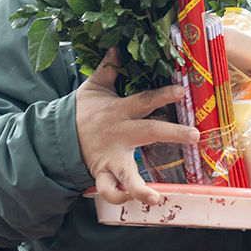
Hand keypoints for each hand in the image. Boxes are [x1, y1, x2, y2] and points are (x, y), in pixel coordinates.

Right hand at [75, 50, 196, 206]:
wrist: (56, 134)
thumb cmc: (80, 111)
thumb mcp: (93, 87)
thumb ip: (108, 69)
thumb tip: (117, 48)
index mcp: (119, 111)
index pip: (145, 100)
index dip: (163, 95)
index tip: (182, 91)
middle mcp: (118, 134)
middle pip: (148, 132)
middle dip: (172, 133)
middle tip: (195, 136)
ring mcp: (110, 156)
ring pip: (125, 173)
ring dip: (140, 187)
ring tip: (156, 198)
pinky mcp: (101, 172)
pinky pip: (107, 188)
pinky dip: (118, 196)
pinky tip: (133, 202)